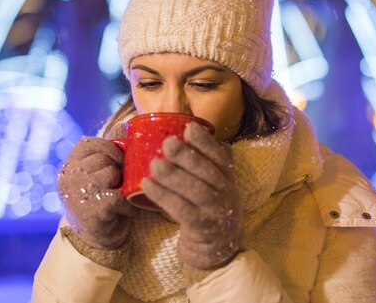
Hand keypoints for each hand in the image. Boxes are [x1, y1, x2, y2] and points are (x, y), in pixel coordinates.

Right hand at [57, 126, 135, 250]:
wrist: (97, 242)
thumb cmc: (104, 201)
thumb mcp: (103, 172)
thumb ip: (110, 150)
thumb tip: (124, 125)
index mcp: (69, 165)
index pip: (91, 143)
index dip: (111, 150)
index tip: (119, 163)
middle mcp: (67, 177)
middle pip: (103, 157)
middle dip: (119, 170)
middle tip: (120, 185)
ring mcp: (76, 194)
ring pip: (110, 172)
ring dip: (123, 186)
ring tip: (120, 198)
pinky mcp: (91, 210)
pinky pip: (119, 195)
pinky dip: (128, 205)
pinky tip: (123, 212)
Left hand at [141, 122, 242, 269]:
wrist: (217, 248)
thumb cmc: (208, 209)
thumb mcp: (214, 185)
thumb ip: (202, 164)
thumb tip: (177, 135)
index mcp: (228, 178)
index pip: (221, 156)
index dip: (205, 141)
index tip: (188, 126)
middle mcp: (227, 193)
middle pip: (209, 172)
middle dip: (187, 156)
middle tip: (167, 143)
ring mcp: (216, 212)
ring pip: (196, 191)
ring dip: (173, 176)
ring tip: (154, 164)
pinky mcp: (202, 228)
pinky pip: (182, 210)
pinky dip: (163, 196)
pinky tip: (147, 185)